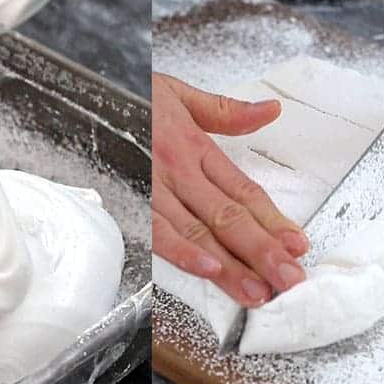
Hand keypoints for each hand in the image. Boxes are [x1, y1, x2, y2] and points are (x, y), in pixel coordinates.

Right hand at [152, 73, 306, 307]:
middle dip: (262, 253)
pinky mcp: (129, 198)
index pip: (243, 190)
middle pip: (228, 217)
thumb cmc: (130, 97)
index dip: (273, 220)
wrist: (86, 93)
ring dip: (229, 265)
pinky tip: (206, 269)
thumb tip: (270, 110)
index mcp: (195, 147)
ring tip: (255, 290)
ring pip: (198, 231)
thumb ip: (227, 111)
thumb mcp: (180, 94)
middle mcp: (179, 169)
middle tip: (288, 279)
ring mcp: (154, 186)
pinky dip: (181, 251)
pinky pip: (156, 230)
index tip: (297, 245)